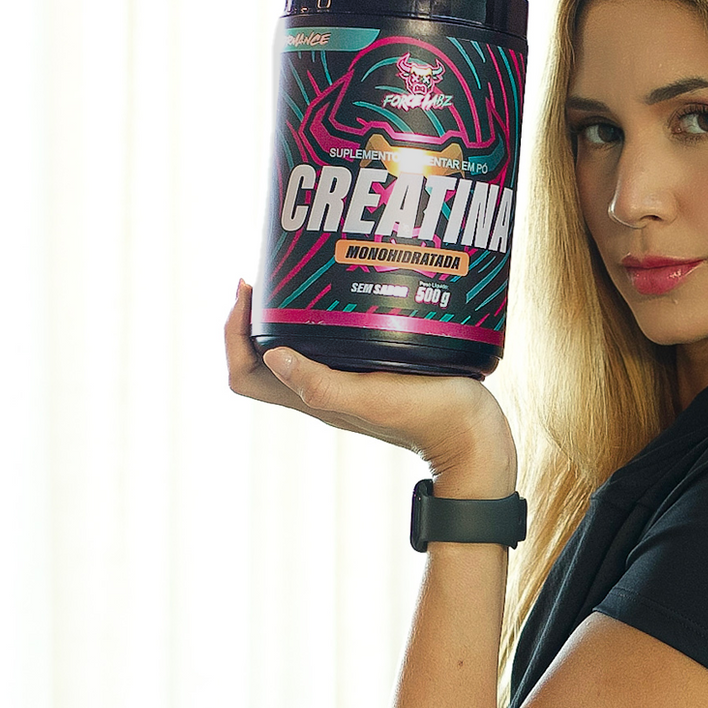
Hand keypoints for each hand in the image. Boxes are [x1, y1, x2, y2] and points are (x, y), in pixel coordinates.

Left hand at [224, 280, 516, 496]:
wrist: (475, 434)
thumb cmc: (430, 416)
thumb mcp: (374, 397)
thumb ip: (322, 384)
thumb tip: (271, 353)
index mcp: (313, 399)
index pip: (243, 374)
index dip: (232, 332)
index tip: (250, 291)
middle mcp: (323, 391)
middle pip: (260, 357)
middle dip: (255, 314)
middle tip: (273, 273)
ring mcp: (348, 381)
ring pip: (295, 347)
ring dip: (286, 313)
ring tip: (302, 275)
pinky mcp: (374, 370)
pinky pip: (331, 342)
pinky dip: (324, 317)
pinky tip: (349, 290)